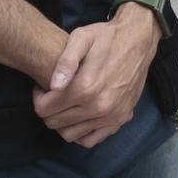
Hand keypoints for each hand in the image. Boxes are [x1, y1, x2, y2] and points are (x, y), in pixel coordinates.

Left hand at [30, 6, 159, 147]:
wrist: (138, 40)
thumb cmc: (106, 37)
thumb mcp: (82, 38)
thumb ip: (65, 61)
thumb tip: (53, 86)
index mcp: (85, 87)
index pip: (44, 108)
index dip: (38, 96)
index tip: (43, 86)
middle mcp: (98, 107)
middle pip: (54, 123)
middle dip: (47, 109)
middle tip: (52, 94)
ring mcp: (111, 116)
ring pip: (70, 135)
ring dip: (61, 122)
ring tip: (65, 104)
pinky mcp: (120, 120)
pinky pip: (91, 140)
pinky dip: (80, 133)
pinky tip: (79, 117)